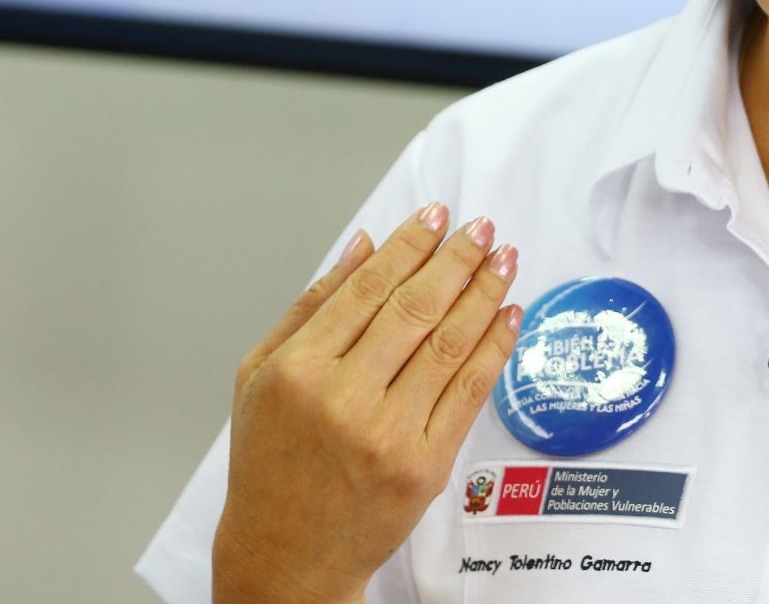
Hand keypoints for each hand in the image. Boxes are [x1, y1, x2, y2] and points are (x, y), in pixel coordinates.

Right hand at [213, 204, 521, 603]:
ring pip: (448, 344)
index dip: (409, 245)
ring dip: (485, 293)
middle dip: (457, 259)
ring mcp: (387, 433)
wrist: (286, 554)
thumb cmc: (271, 462)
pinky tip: (508, 315)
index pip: (367, 288)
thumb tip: (364, 243)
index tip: (437, 214)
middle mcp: (341, 399)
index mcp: (296, 370)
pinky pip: (469, 391)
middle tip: (484, 227)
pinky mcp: (424, 464)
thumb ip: (312, 305)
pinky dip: (494, 346)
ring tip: (505, 259)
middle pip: (414, 309)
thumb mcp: (260, 377)